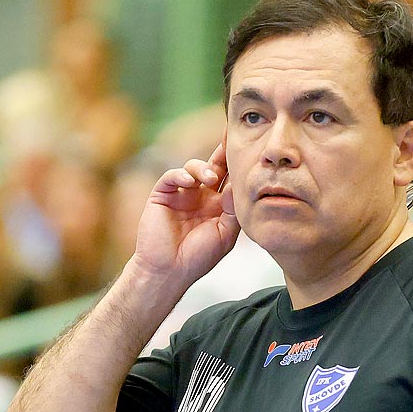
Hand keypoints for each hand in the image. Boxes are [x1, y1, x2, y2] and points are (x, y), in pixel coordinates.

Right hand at [133, 143, 240, 289]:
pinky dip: (181, 174)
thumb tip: (240, 184)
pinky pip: (172, 176)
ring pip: (193, 167)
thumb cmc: (197, 258)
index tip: (250, 148)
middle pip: (213, 166)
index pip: (229, 179)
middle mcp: (200, 196)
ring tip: (210, 180)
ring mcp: (181, 194)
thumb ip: (233, 209)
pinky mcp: (163, 195)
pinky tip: (190, 182)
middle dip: (222, 153)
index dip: (237, 164)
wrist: (169, 271)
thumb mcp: (225, 234)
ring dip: (203, 169)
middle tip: (230, 140)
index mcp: (217, 205)